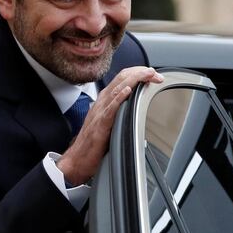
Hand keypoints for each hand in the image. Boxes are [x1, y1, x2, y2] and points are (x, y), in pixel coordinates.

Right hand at [58, 66, 163, 185]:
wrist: (77, 159)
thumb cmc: (92, 144)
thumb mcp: (110, 122)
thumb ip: (120, 112)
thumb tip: (137, 108)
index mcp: (105, 101)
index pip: (122, 78)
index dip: (138, 73)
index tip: (153, 75)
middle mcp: (102, 103)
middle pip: (121, 79)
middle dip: (140, 73)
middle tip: (156, 74)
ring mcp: (99, 112)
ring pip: (117, 89)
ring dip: (133, 79)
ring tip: (146, 74)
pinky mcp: (100, 125)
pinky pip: (110, 108)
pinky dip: (119, 98)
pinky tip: (127, 91)